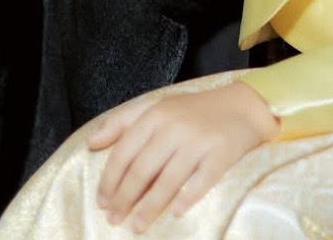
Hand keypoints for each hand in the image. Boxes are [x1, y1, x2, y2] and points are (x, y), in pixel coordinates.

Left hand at [89, 82, 279, 231]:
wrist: (241, 106)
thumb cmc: (192, 111)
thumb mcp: (157, 106)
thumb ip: (122, 121)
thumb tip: (91, 143)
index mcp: (156, 114)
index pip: (125, 151)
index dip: (110, 180)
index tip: (101, 202)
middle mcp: (176, 126)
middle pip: (143, 169)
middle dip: (124, 198)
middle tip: (113, 220)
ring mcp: (199, 140)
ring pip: (169, 180)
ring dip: (150, 207)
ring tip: (137, 227)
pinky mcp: (221, 153)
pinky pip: (202, 181)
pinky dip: (188, 198)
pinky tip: (176, 213)